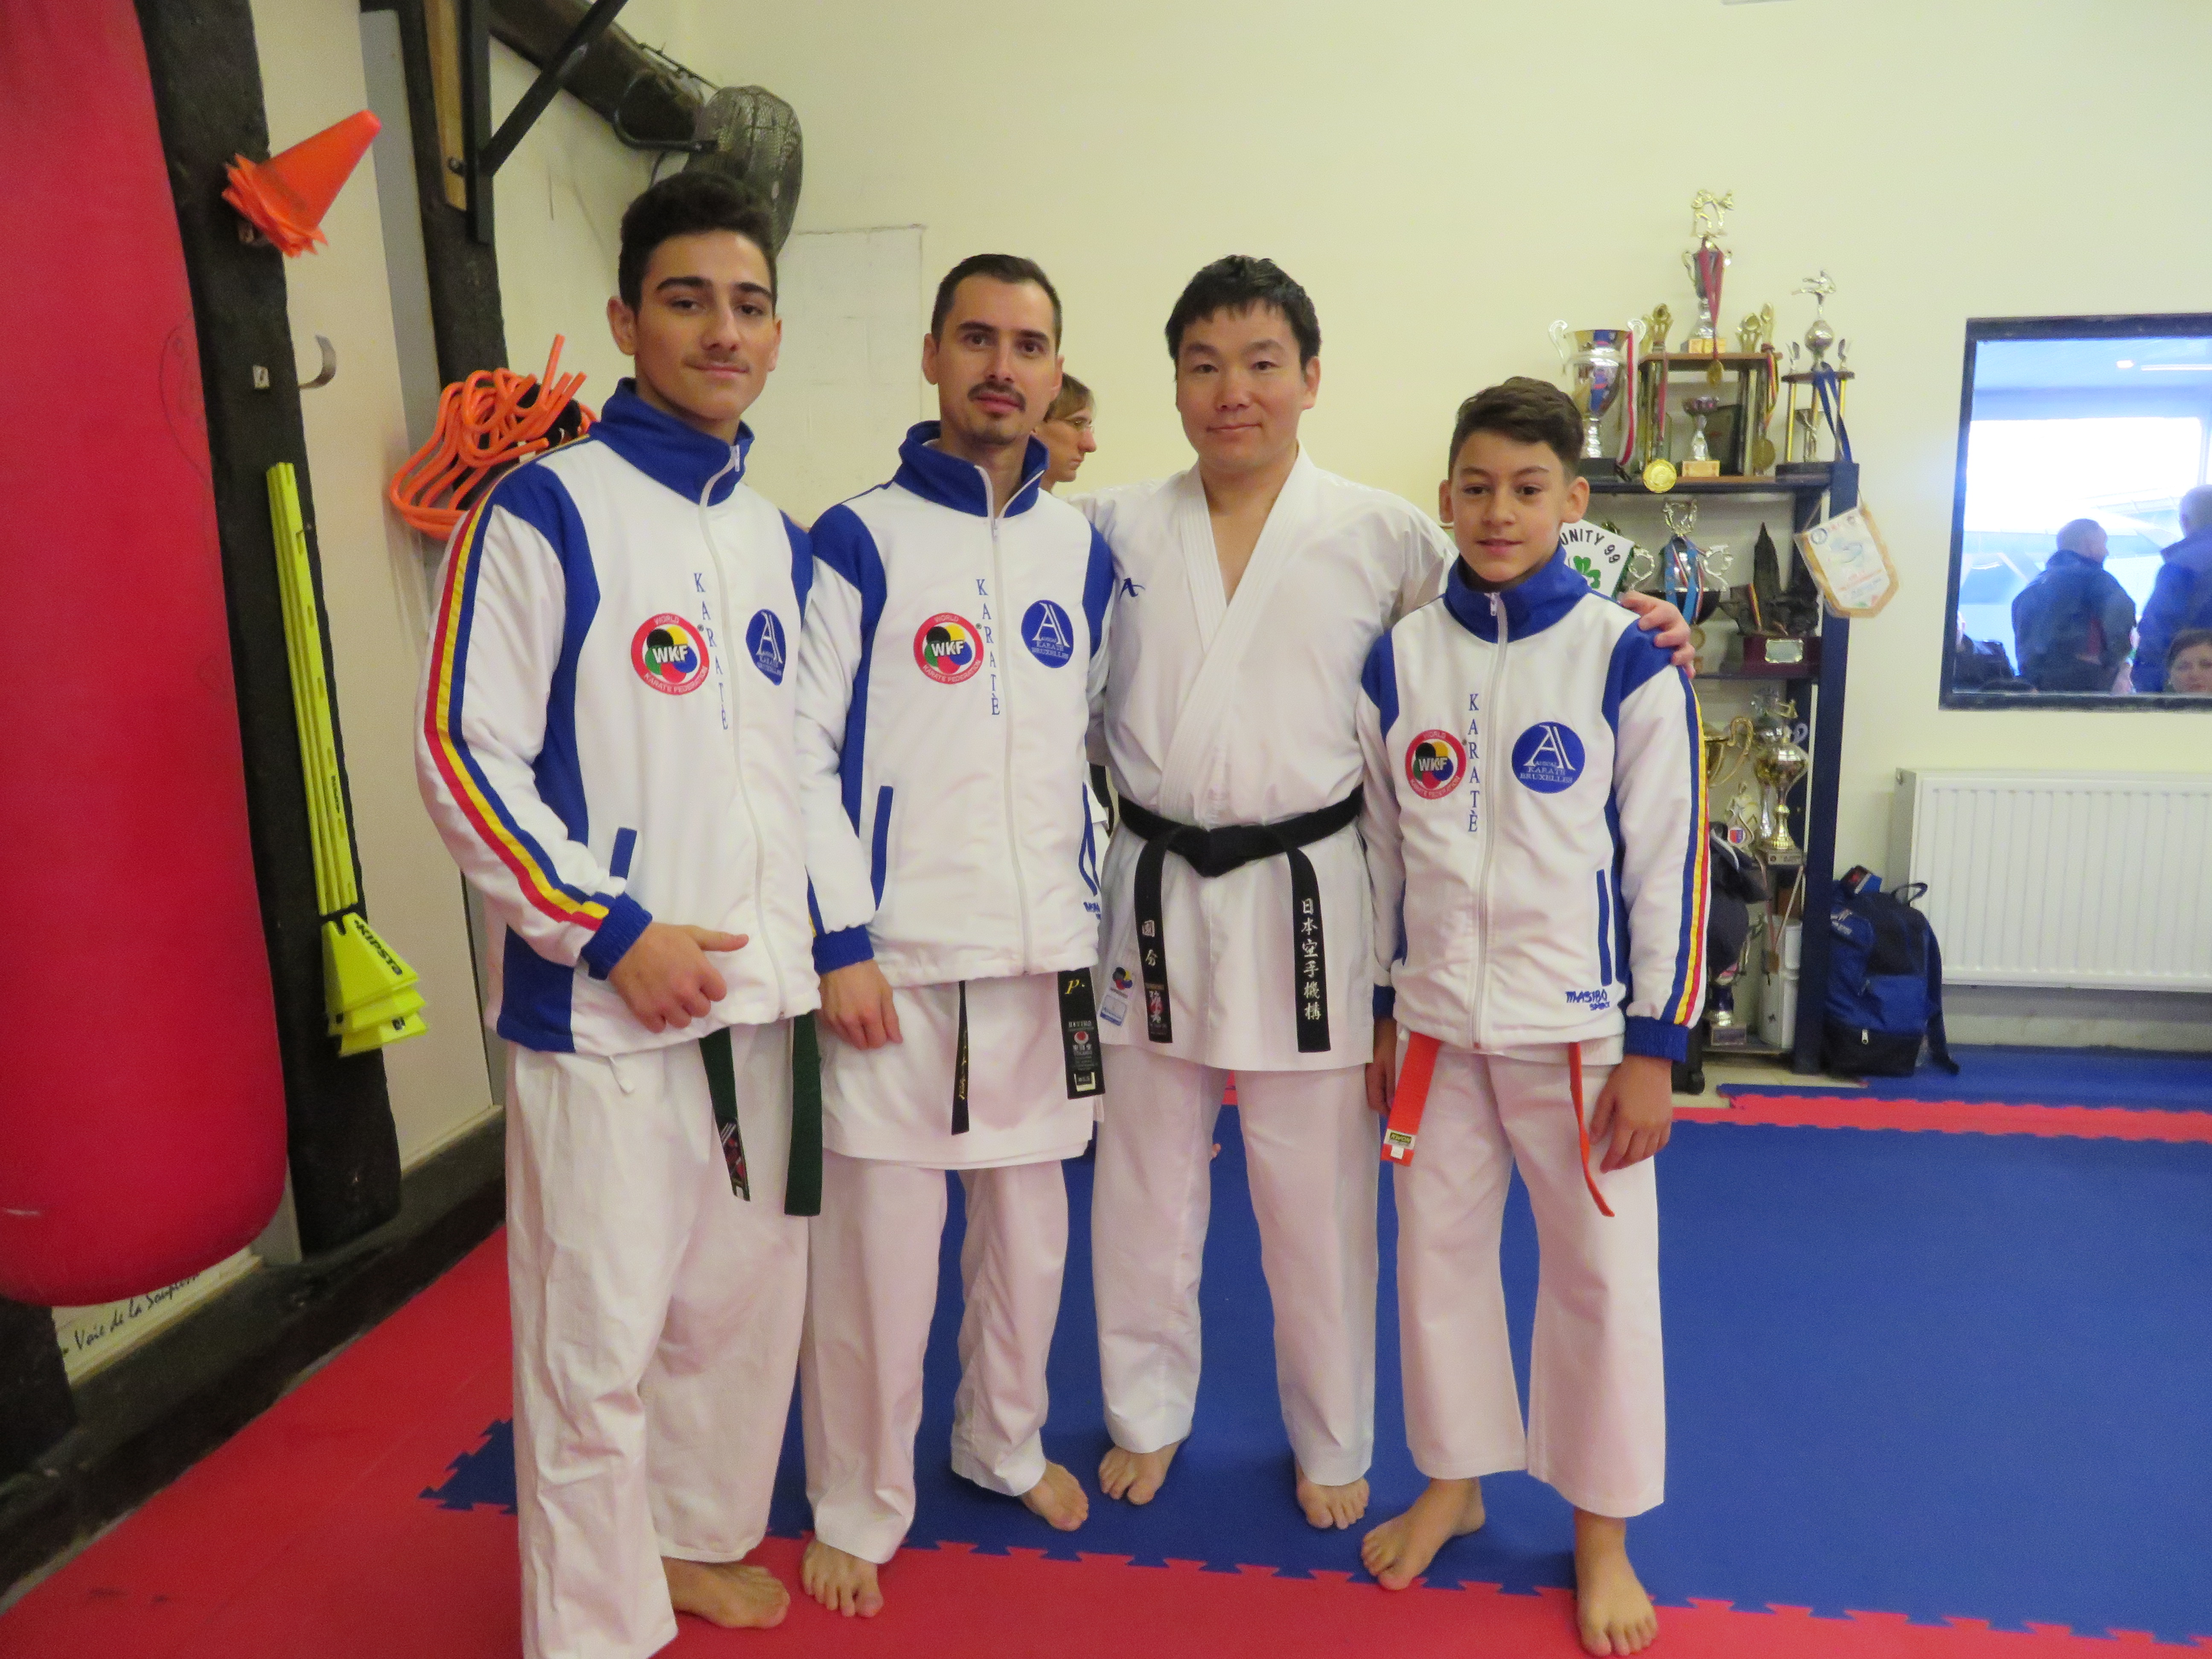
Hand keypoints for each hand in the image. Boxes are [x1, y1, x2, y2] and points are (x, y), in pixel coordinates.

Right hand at [608, 922, 746, 1033]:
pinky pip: (660, 1028)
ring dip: (678, 1013)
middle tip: (682, 990)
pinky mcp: (645, 1012)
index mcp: (701, 972)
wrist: (623, 941)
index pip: (719, 994)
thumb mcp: (692, 934)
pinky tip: (654, 1005)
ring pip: (683, 1023)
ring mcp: (665, 1004)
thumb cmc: (660, 937)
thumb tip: (745, 940)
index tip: (700, 982)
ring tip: (668, 999)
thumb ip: (719, 941)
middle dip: (695, 1002)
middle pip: (703, 1011)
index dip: (710, 988)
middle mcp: (686, 991)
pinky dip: (657, 1020)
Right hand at [820, 961, 901, 1049]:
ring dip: (855, 1034)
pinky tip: (845, 1013)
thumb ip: (891, 1019)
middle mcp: (850, 1022)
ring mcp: (834, 1020)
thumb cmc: (866, 973)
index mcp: (869, 1015)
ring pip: (848, 1040)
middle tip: (869, 1023)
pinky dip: (842, 1027)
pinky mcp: (823, 1017)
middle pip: (862, 1045)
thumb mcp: (885, 992)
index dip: (882, 1036)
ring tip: (856, 1017)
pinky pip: (835, 1031)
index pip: (877, 1042)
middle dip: (869, 1037)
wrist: (839, 958)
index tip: (881, 1026)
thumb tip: (897, 1040)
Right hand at [1366, 1016, 1397, 1114]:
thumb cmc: (1393, 1042)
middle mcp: (1369, 1074)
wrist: (1389, 1020)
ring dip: (1389, 1095)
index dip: (1386, 1112)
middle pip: (1375, 1096)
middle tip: (1403, 1109)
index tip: (1400, 1118)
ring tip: (1403, 1098)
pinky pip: (1382, 1079)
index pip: (1375, 1102)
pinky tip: (1399, 1085)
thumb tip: (1392, 1107)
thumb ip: (1394, 1086)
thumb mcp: (1395, 1065)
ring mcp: (1373, 1067)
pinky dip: (1390, 1085)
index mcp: (1372, 1076)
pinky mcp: (1378, 1061)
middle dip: (1387, 1105)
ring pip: (1379, 1088)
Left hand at [1589, 1054, 1672, 1170]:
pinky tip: (1644, 1150)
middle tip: (1613, 1165)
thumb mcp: (1606, 1097)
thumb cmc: (1624, 1078)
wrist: (1650, 1064)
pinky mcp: (1668, 1121)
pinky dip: (1652, 1151)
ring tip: (1626, 1159)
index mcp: (1628, 1121)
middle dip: (1622, 1163)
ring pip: (1648, 1152)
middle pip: (1634, 1155)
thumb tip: (1593, 1141)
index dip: (1610, 1162)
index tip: (1603, 1168)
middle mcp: (1646, 1127)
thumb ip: (1600, 1120)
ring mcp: (1659, 1125)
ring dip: (1636, 1159)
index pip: (1618, 1150)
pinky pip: (1662, 1143)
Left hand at [1617, 589, 1696, 672]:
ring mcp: (1680, 644)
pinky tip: (1686, 675)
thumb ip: (1633, 600)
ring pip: (1688, 649)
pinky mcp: (1681, 659)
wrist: (1645, 630)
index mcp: (1667, 613)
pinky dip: (1688, 670)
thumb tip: (1625, 600)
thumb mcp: (1637, 605)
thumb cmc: (1643, 616)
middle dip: (1670, 637)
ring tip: (1672, 659)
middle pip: (1682, 631)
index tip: (1641, 625)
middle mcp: (1677, 627)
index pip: (1665, 612)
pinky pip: (1688, 665)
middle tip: (1656, 642)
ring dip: (1682, 655)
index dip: (1655, 618)